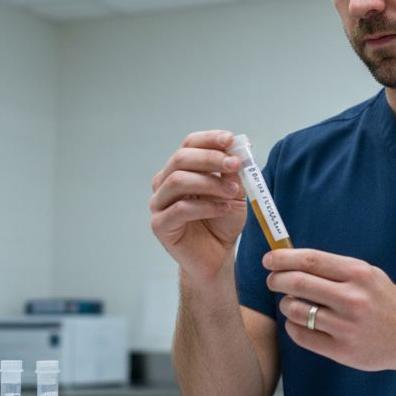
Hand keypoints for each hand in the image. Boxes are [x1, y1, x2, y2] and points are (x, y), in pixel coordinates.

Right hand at [150, 130, 247, 280]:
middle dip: (211, 158)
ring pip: (178, 181)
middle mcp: (164, 182)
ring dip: (210, 183)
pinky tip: (223, 209)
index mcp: (180, 169)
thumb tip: (237, 149)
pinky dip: (205, 206)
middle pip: (181, 159)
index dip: (209, 139)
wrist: (217, 256)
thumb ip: (232, 172)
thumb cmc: (222, 222)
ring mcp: (159, 203)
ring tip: (232, 191)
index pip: (189, 144)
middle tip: (236, 164)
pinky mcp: (160, 225)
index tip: (231, 139)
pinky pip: (180, 209)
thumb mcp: (234, 192)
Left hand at [264, 248, 395, 371]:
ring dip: (285, 304)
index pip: (309, 260)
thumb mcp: (368, 275)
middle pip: (297, 283)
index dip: (283, 258)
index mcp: (358, 274)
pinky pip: (301, 335)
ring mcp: (346, 326)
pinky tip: (299, 322)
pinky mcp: (341, 350)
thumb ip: (335, 268)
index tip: (269, 259)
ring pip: (295, 310)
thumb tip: (292, 259)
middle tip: (272, 281)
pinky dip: (292, 326)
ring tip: (291, 303)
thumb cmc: (384, 302)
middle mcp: (352, 298)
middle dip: (276, 280)